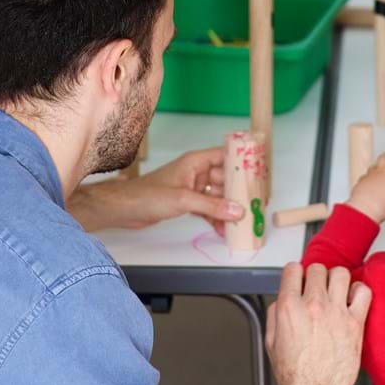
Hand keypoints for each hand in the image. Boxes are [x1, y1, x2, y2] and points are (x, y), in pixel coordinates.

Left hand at [68, 147, 241, 232]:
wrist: (125, 209)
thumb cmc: (148, 195)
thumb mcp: (184, 200)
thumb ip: (212, 206)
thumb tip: (237, 211)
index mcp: (196, 161)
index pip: (226, 155)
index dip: (243, 161)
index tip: (259, 171)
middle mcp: (196, 172)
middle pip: (225, 178)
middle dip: (239, 191)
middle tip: (255, 203)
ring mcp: (192, 187)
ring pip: (218, 196)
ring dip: (228, 208)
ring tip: (242, 221)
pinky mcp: (187, 202)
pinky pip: (208, 208)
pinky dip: (215, 217)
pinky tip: (223, 229)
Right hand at [264, 263, 369, 384]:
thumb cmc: (295, 375)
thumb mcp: (270, 342)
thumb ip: (275, 315)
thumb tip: (282, 301)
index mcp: (289, 308)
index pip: (293, 269)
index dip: (296, 274)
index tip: (299, 279)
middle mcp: (313, 305)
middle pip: (317, 269)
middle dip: (315, 276)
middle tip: (317, 289)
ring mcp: (336, 312)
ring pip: (340, 273)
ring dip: (336, 280)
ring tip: (336, 291)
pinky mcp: (355, 323)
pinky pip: (363, 291)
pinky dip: (359, 290)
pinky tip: (353, 298)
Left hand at [346, 155, 384, 223]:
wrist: (366, 208)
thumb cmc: (384, 205)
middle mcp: (382, 171)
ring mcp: (370, 174)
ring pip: (374, 166)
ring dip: (378, 170)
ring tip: (380, 180)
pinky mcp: (361, 179)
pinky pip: (366, 176)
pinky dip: (368, 180)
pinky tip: (371, 187)